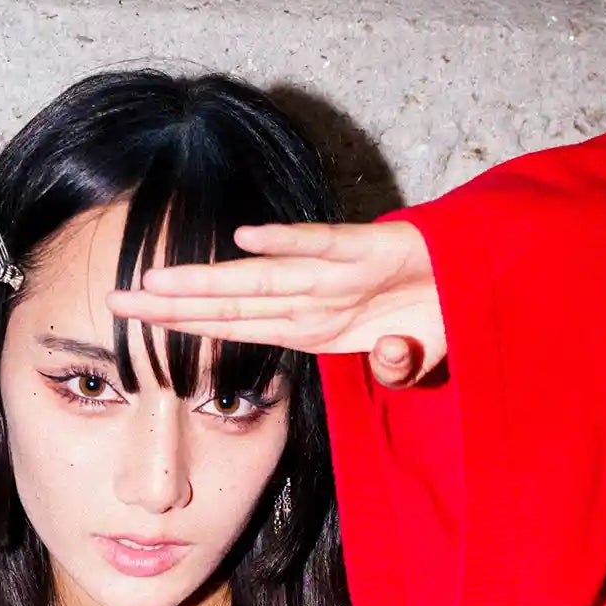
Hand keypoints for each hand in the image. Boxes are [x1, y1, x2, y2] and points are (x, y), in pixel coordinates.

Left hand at [105, 220, 446, 388]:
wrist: (493, 273)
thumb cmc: (444, 313)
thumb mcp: (416, 360)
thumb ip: (396, 369)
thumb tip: (390, 360)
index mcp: (315, 324)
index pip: (237, 328)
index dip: (187, 328)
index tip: (139, 329)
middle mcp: (319, 297)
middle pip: (232, 304)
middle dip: (173, 305)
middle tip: (112, 302)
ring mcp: (345, 273)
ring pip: (263, 277)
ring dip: (209, 279)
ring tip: (155, 280)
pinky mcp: (378, 248)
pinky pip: (328, 246)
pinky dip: (290, 242)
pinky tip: (247, 237)